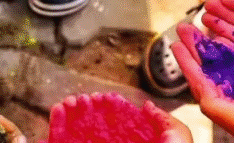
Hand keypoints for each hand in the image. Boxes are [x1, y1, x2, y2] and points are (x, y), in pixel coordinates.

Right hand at [46, 93, 192, 142]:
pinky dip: (56, 129)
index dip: (107, 109)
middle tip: (81, 98)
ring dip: (68, 117)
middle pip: (94, 130)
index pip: (118, 126)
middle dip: (85, 111)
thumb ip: (164, 121)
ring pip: (76, 137)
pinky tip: (58, 112)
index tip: (101, 96)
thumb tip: (147, 106)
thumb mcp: (177, 138)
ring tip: (68, 102)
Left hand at [171, 24, 233, 142]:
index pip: (196, 76)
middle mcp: (231, 90)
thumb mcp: (233, 116)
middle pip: (207, 62)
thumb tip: (194, 83)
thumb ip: (211, 101)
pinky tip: (227, 30)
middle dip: (194, 44)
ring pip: (224, 54)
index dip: (184, 59)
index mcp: (221, 101)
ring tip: (202, 22)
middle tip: (184, 27)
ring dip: (212, 38)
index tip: (174, 43)